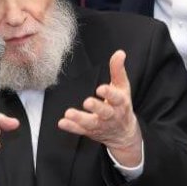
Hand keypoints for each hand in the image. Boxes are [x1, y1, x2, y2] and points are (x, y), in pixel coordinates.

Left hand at [58, 50, 142, 166]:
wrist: (124, 133)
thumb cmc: (122, 105)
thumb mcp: (123, 87)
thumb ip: (118, 70)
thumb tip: (120, 52)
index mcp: (121, 103)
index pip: (116, 98)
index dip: (109, 94)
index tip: (101, 88)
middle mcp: (112, 115)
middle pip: (105, 112)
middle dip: (96, 107)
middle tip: (87, 102)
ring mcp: (101, 125)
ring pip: (91, 123)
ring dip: (80, 118)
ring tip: (69, 113)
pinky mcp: (91, 132)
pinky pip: (80, 130)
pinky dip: (72, 127)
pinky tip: (62, 122)